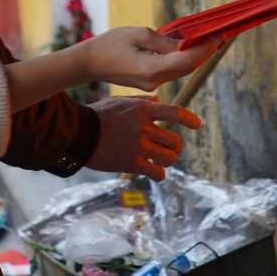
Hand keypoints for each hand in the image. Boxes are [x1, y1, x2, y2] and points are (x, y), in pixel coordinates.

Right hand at [77, 26, 218, 91]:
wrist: (89, 63)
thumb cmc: (110, 44)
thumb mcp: (139, 35)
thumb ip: (165, 42)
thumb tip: (187, 45)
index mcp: (152, 69)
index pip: (187, 60)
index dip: (204, 49)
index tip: (217, 38)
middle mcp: (155, 81)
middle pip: (187, 68)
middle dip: (204, 53)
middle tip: (219, 38)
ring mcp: (152, 84)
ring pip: (180, 71)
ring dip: (194, 57)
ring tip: (208, 41)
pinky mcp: (148, 83)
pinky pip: (171, 71)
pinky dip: (182, 60)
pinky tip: (188, 49)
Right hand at [85, 96, 201, 179]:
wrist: (79, 134)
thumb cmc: (97, 116)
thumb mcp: (119, 101)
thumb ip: (140, 101)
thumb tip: (158, 100)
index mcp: (143, 109)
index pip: (174, 112)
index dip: (189, 119)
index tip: (197, 125)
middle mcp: (144, 127)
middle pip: (174, 140)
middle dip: (175, 148)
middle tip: (170, 151)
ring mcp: (139, 145)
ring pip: (169, 157)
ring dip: (168, 161)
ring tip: (161, 163)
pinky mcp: (132, 163)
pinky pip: (157, 172)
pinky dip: (159, 175)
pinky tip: (155, 174)